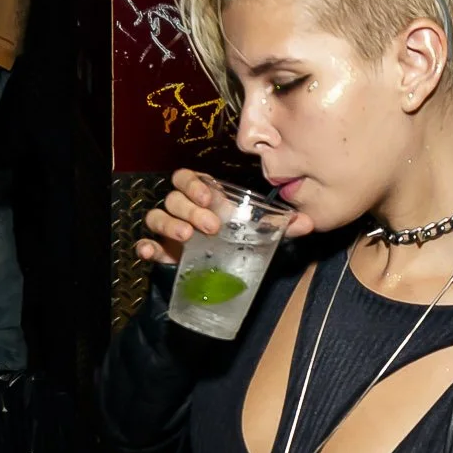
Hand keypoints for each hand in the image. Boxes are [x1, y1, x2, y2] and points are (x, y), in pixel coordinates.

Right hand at [135, 170, 311, 268]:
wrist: (226, 274)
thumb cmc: (240, 242)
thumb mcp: (261, 232)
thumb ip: (282, 226)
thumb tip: (306, 222)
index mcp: (204, 198)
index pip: (187, 179)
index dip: (193, 184)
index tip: (210, 197)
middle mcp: (184, 211)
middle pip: (174, 198)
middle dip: (190, 208)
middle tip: (211, 226)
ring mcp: (171, 232)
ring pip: (157, 216)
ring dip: (169, 223)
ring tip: (187, 236)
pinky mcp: (164, 253)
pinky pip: (147, 245)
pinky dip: (146, 247)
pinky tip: (153, 253)